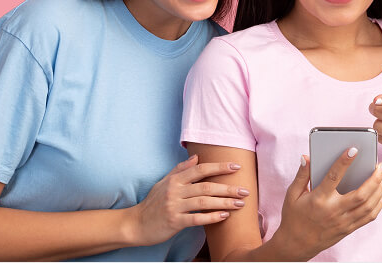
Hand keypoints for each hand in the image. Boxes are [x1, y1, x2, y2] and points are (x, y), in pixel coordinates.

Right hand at [128, 155, 248, 245]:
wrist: (136, 224)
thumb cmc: (152, 203)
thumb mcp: (164, 183)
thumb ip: (180, 169)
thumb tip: (197, 156)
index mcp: (175, 180)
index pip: (201, 169)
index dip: (219, 167)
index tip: (236, 166)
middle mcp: (175, 191)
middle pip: (206, 186)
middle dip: (228, 188)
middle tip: (245, 190)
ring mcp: (174, 206)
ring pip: (204, 202)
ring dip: (224, 202)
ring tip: (240, 204)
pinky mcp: (174, 222)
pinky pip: (196, 219)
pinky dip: (212, 217)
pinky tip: (224, 216)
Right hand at [274, 148, 381, 259]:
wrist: (296, 245)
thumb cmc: (294, 217)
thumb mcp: (292, 194)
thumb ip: (302, 175)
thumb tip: (307, 157)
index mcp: (319, 199)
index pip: (334, 177)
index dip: (344, 162)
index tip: (354, 149)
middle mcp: (334, 211)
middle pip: (361, 194)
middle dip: (375, 177)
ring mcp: (343, 221)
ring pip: (369, 206)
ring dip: (381, 189)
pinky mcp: (348, 229)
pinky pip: (369, 216)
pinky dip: (378, 203)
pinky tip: (381, 192)